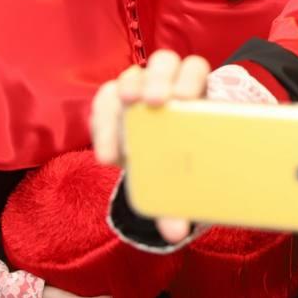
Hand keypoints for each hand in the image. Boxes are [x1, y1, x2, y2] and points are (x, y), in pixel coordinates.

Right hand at [89, 50, 210, 241]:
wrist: (161, 158)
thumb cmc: (182, 161)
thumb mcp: (185, 177)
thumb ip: (178, 201)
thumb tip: (175, 234)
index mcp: (195, 93)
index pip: (195, 70)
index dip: (190, 79)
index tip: (183, 100)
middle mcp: (166, 84)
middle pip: (165, 63)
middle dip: (159, 79)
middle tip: (156, 101)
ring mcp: (137, 90)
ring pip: (132, 75)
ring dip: (128, 89)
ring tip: (128, 109)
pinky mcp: (112, 102)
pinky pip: (104, 99)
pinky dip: (102, 121)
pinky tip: (106, 152)